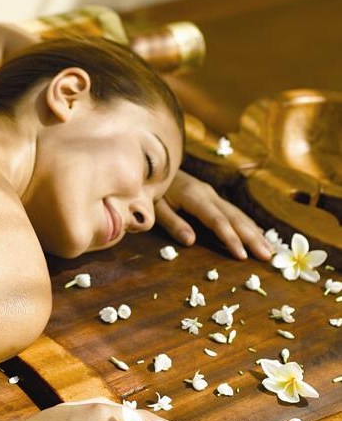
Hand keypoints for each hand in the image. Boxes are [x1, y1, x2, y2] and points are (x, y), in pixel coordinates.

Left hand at [156, 170, 272, 259]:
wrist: (150, 164)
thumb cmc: (149, 187)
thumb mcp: (154, 205)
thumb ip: (171, 222)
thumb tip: (190, 241)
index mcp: (193, 196)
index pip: (217, 220)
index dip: (230, 238)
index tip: (243, 256)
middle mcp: (207, 193)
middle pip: (234, 218)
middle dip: (252, 238)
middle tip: (268, 257)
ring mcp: (211, 193)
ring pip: (238, 214)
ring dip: (255, 232)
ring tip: (270, 250)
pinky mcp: (211, 195)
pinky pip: (234, 211)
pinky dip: (248, 223)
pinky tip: (259, 234)